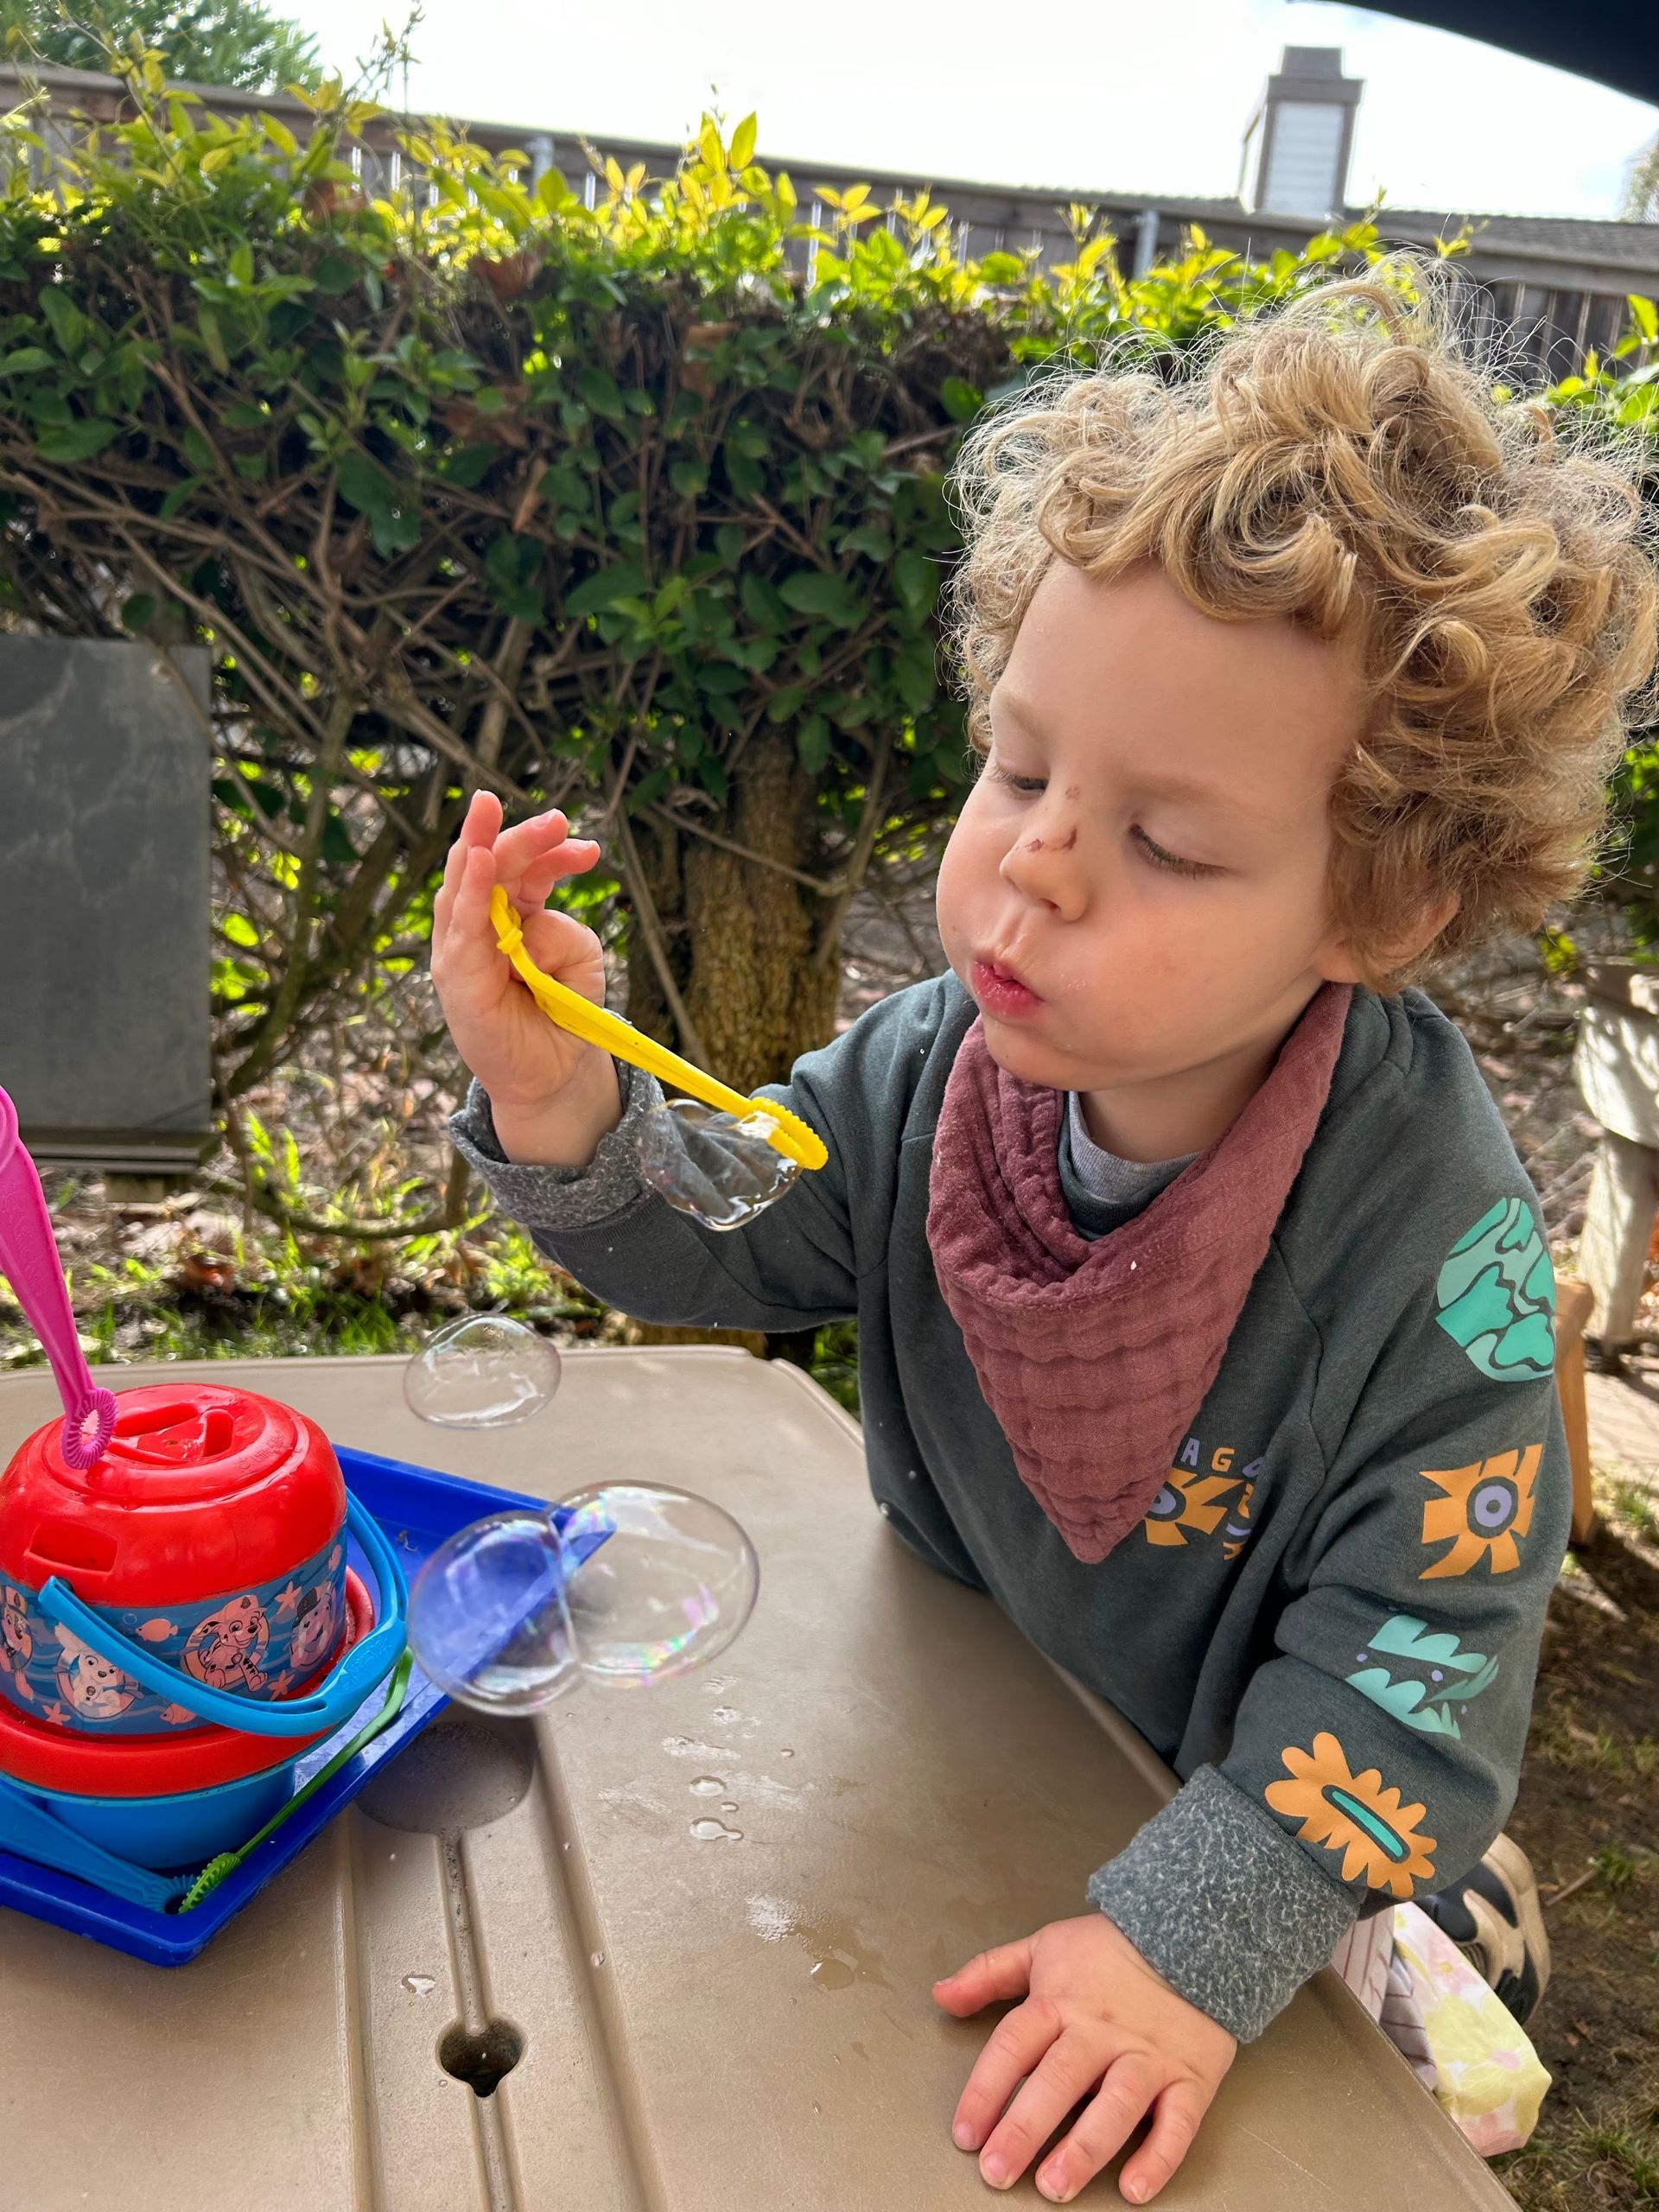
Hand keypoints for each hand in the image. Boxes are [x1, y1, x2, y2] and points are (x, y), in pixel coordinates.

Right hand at [430, 789, 607, 1115]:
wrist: (553, 1075)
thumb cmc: (563, 1014)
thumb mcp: (579, 961)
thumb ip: (563, 932)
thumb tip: (533, 924)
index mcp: (512, 916)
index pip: (526, 870)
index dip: (552, 852)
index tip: (591, 850)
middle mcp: (482, 926)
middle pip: (491, 865)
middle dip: (518, 835)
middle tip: (555, 819)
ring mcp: (463, 949)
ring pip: (465, 884)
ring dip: (480, 844)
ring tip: (489, 809)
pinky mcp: (455, 977)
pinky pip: (461, 929)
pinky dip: (470, 894)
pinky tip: (478, 862)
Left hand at [934, 1915, 1235, 2203]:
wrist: (1194, 1931)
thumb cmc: (1112, 1948)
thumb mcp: (1044, 1947)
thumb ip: (990, 1973)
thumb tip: (942, 1994)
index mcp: (1060, 2001)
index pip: (1013, 2046)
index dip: (985, 2091)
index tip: (965, 2133)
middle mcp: (1101, 2031)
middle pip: (1058, 2081)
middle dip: (1025, 2129)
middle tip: (998, 2171)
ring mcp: (1147, 2056)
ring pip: (1115, 2106)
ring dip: (1083, 2149)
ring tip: (1055, 2185)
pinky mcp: (1190, 2078)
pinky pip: (1177, 2123)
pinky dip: (1158, 2158)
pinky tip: (1134, 2188)